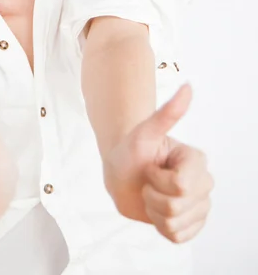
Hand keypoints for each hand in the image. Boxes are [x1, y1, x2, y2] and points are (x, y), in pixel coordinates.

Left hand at [103, 83, 213, 242]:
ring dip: (153, 211)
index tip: (149, 167)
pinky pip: (177, 237)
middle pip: (177, 206)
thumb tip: (188, 86)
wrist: (121, 173)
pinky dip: (159, 226)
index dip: (156, 179)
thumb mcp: (144, 132)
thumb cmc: (130, 149)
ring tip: (150, 194)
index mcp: (196, 160)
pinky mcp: (191, 224)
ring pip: (175, 224)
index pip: (180, 186)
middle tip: (147, 181)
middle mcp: (203, 183)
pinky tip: (155, 209)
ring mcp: (199, 205)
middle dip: (152, 195)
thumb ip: (167, 113)